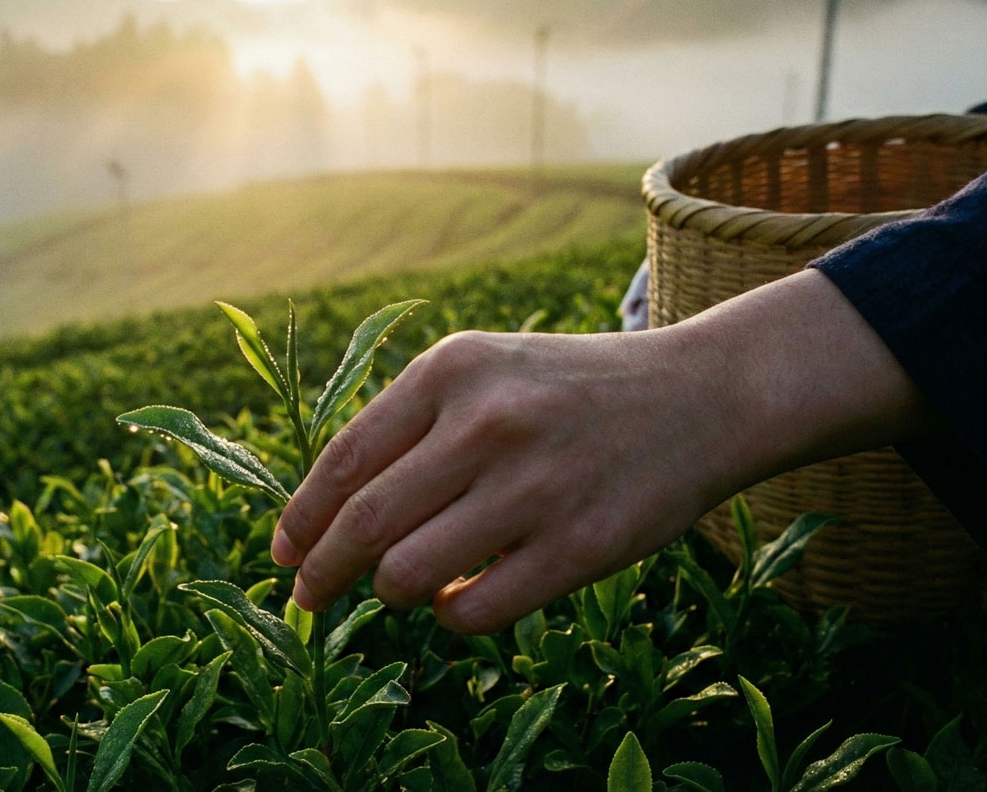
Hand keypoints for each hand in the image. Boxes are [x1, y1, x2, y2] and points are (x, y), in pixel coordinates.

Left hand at [270, 270, 935, 633]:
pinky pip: (473, 612)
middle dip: (320, 573)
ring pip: (406, 574)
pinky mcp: (579, 546)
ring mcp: (535, 487)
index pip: (344, 460)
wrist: (702, 396)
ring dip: (390, 592)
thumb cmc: (572, 391)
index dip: (301, 518)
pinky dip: (449, 616)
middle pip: (363, 524)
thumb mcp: (487, 371)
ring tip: (403, 584)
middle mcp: (487, 423)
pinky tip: (458, 599)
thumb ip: (411, 425)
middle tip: (307, 597)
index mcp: (452, 370)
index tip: (284, 552)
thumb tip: (326, 514)